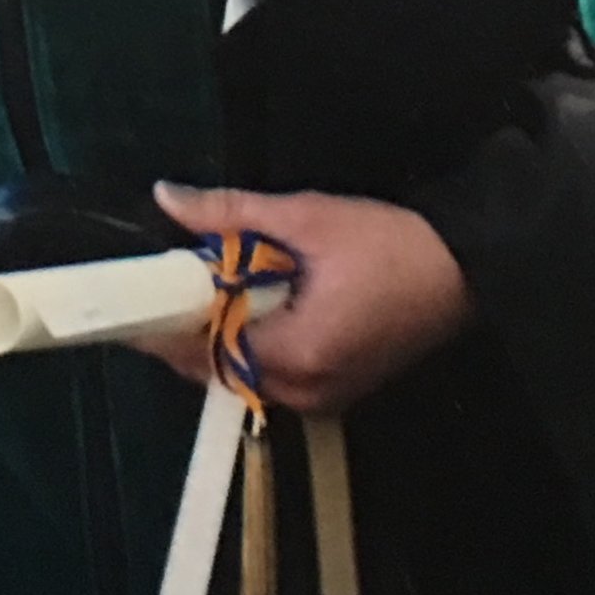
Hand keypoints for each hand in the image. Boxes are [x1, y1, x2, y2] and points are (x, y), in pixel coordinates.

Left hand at [145, 181, 471, 413]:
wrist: (470, 268)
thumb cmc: (391, 243)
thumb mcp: (307, 216)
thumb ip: (230, 213)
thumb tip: (166, 198)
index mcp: (296, 355)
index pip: (201, 352)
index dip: (158, 329)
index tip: (123, 304)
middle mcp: (304, 390)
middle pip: (217, 369)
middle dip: (185, 331)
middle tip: (159, 286)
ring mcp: (324, 396)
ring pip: (244, 373)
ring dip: (217, 336)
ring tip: (196, 290)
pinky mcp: (339, 387)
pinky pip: (273, 373)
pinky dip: (251, 343)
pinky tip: (243, 307)